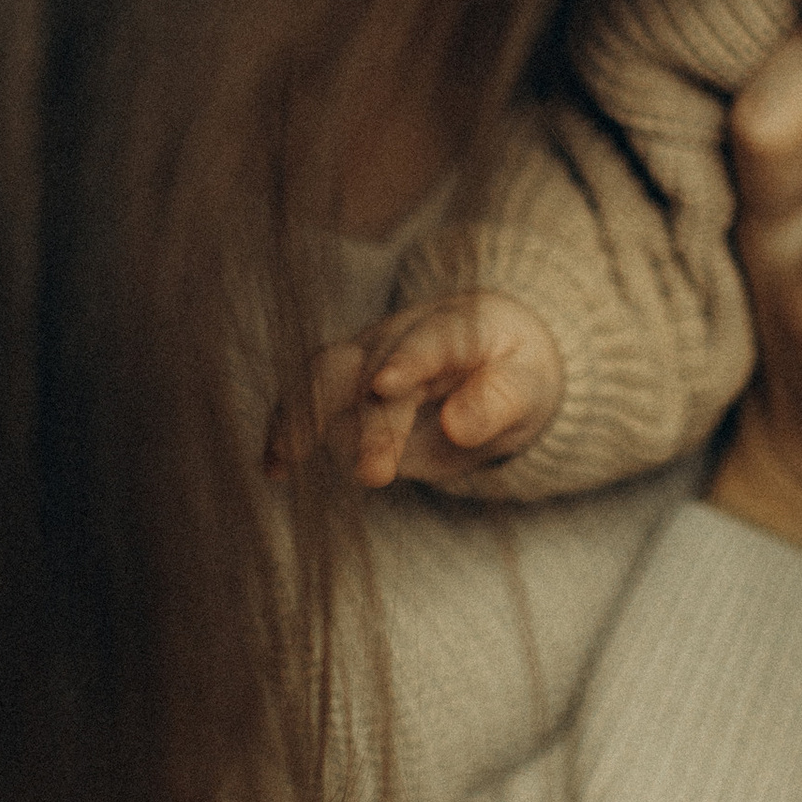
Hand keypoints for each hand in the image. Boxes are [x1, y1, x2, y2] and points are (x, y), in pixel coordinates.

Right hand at [281, 292, 564, 489]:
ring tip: (286, 460)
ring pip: (322, 376)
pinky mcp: (343, 393)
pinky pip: (306, 402)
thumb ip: (497, 402)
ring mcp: (364, 361)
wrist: (494, 359)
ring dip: (303, 415)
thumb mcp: (528, 387)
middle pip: (368, 364)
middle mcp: (398, 337)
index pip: (427, 340)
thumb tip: (458, 426)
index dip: (405, 360)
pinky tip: (273, 469)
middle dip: (365, 418)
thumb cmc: (514, 372)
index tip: (385, 385)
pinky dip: (286, 430)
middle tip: (374, 473)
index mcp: (453, 328)